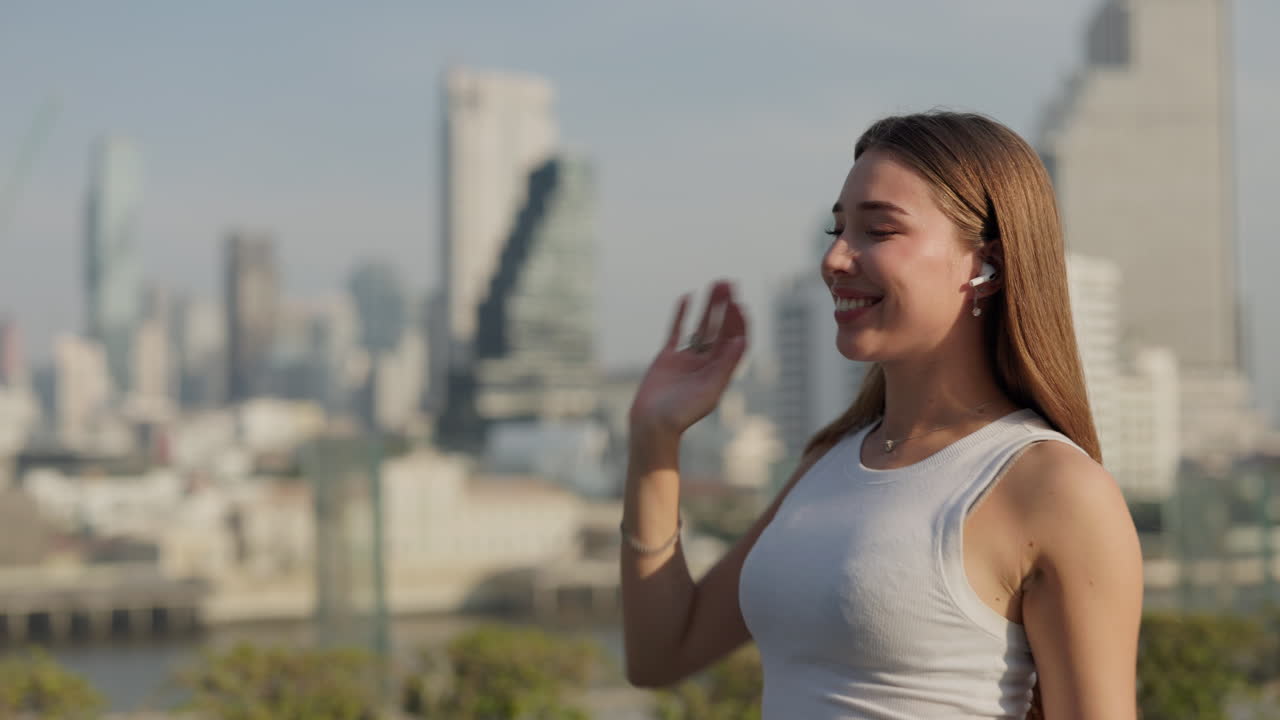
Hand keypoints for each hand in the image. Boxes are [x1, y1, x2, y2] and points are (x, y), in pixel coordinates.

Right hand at [628, 280, 748, 437]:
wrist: (651, 425)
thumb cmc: (682, 414)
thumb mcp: (710, 390)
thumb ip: (725, 365)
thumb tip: (740, 341)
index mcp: (720, 371)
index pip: (734, 340)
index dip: (738, 322)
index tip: (738, 304)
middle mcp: (706, 363)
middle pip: (720, 329)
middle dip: (725, 306)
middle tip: (728, 283)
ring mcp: (686, 359)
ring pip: (700, 326)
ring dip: (708, 306)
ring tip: (715, 284)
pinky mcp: (667, 358)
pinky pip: (676, 332)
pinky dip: (681, 315)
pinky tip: (687, 297)